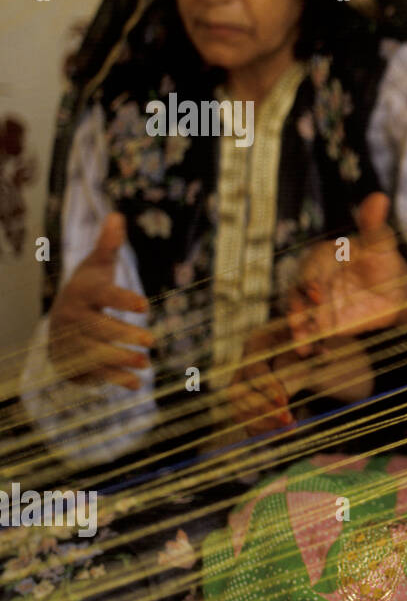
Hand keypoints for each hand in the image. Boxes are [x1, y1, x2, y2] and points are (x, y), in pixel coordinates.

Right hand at [48, 213, 153, 389]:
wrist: (60, 322)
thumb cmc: (87, 290)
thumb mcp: (96, 267)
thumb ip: (108, 246)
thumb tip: (117, 215)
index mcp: (82, 293)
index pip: (102, 295)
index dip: (122, 300)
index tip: (145, 306)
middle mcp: (73, 319)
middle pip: (98, 328)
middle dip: (123, 335)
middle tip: (152, 341)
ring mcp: (72, 343)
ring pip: (96, 353)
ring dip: (122, 359)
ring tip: (147, 364)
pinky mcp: (75, 364)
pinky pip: (94, 374)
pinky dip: (115, 380)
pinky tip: (137, 385)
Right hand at [222, 326, 375, 437]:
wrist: (295, 348)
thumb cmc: (303, 342)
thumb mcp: (309, 340)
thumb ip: (315, 348)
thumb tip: (326, 353)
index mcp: (256, 345)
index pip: (253, 371)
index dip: (267, 387)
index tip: (285, 401)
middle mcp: (242, 366)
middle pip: (239, 394)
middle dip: (263, 409)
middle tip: (288, 420)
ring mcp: (240, 387)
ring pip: (238, 410)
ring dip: (262, 424)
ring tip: (289, 429)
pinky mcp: (245, 405)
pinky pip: (245, 422)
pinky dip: (262, 431)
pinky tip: (283, 433)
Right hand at [289, 192, 406, 351]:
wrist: (396, 292)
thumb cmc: (385, 262)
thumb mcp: (382, 244)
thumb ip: (374, 224)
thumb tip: (380, 197)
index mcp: (320, 258)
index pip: (309, 269)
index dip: (310, 281)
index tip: (318, 293)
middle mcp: (312, 280)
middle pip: (297, 296)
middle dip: (297, 311)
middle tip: (304, 325)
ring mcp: (315, 304)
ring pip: (298, 317)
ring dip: (297, 331)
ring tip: (303, 345)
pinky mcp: (322, 325)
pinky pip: (309, 335)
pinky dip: (309, 345)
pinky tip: (312, 355)